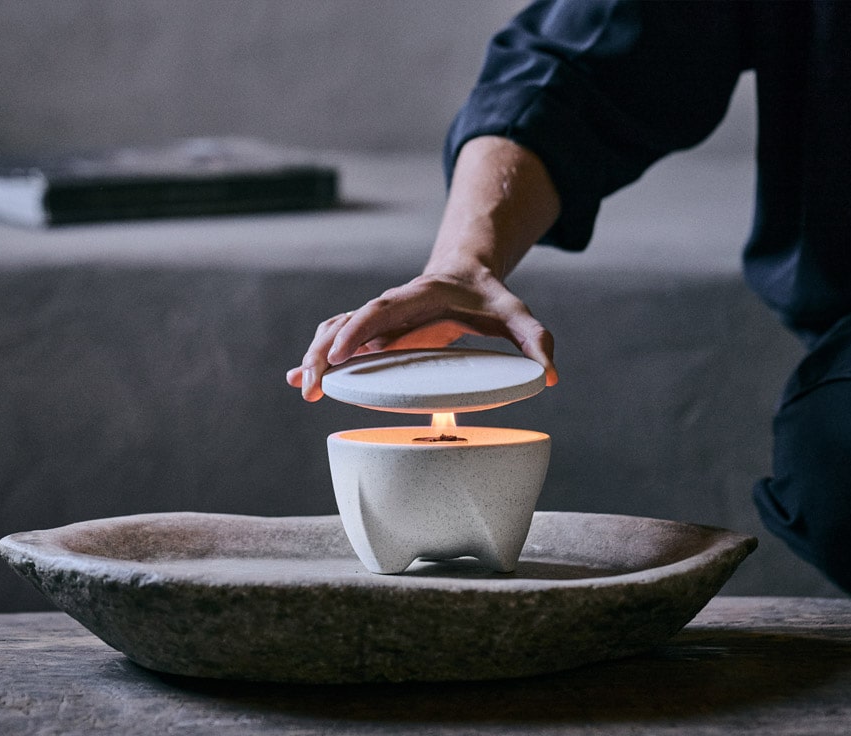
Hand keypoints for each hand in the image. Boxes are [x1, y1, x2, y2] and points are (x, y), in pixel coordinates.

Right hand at [286, 270, 557, 401]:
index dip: (359, 328)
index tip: (342, 352)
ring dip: (316, 357)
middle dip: (325, 351)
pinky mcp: (374, 334)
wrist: (467, 275)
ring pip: (336, 331)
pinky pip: (339, 341)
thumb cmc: (489, 298)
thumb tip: (551, 376)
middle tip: (310, 385)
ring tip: (302, 389)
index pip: (383, 308)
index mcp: (420, 295)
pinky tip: (299, 381)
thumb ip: (536, 339)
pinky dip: (320, 359)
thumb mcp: (516, 313)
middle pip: (347, 322)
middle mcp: (392, 306)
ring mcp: (380, 320)